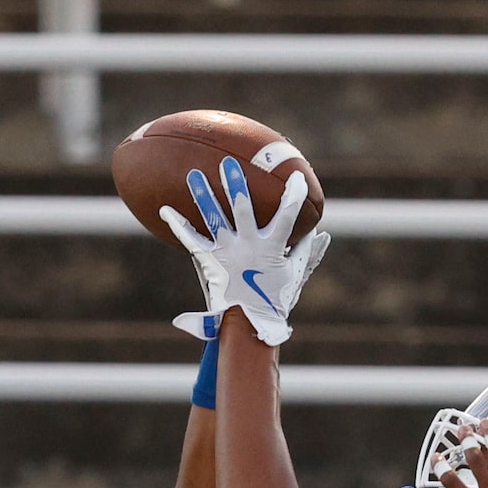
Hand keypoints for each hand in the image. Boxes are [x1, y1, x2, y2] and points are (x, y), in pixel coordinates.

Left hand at [161, 157, 329, 346]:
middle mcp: (247, 246)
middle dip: (235, 184)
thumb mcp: (294, 276)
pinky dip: (178, 225)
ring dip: (203, 195)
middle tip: (227, 163)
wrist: (249, 324)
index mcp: (271, 248)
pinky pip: (192, 240)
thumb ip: (307, 252)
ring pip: (213, 218)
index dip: (293, 196)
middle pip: (242, 208)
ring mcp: (227, 253)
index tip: (296, 177)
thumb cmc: (274, 300)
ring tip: (194, 174)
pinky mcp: (210, 262)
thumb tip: (322, 236)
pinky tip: (165, 209)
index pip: (286, 216)